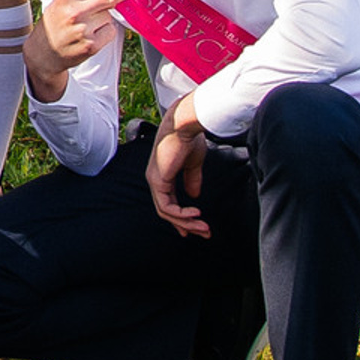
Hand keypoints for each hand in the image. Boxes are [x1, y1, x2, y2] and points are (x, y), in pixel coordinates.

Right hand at [23, 0, 148, 99]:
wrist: (44, 54)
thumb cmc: (54, 25)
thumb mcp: (59, 4)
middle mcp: (75, 11)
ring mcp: (84, 29)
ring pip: (110, 17)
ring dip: (103, 20)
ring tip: (85, 27)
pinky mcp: (92, 45)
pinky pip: (110, 32)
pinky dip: (104, 34)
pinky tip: (89, 37)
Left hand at [146, 110, 208, 237]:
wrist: (184, 126)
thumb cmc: (189, 140)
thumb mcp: (193, 164)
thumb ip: (192, 179)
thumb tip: (194, 195)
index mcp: (163, 175)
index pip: (169, 203)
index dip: (182, 218)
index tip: (197, 229)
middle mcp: (155, 180)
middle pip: (167, 212)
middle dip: (187, 225)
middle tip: (205, 233)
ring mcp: (154, 181)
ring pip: (167, 213)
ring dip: (187, 223)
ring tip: (204, 227)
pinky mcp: (157, 181)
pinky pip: (167, 207)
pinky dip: (182, 215)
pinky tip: (196, 214)